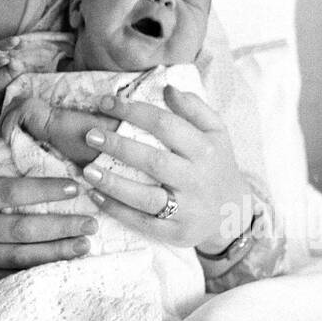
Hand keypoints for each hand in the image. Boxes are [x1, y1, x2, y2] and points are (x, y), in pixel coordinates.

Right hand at [0, 35, 65, 115]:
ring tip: (5, 60)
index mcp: (4, 54)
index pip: (11, 47)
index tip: (24, 43)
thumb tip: (15, 60)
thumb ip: (15, 68)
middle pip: (1, 45)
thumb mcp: (11, 77)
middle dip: (8, 43)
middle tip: (15, 40)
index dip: (17, 45)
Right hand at [0, 123, 99, 289]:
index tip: (73, 187)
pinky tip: (59, 272)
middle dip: (62, 226)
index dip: (44, 190)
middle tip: (93, 221)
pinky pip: (9, 280)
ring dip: (57, 252)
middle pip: (25, 228)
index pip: (12, 192)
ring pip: (23, 257)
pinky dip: (35, 277)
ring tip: (86, 246)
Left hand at [74, 86, 252, 250]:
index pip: (166, 125)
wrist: (235, 213)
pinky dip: (117, 210)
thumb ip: (194, 107)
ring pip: (146, 197)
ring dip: (113, 184)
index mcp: (205, 149)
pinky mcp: (176, 233)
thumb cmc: (216, 164)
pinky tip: (95, 196)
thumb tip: (167, 87)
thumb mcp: (216, 132)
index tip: (105, 102)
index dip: (133, 111)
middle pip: (154, 161)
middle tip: (90, 135)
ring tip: (86, 170)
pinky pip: (143, 223)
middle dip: (118, 147)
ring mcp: (188, 209)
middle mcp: (197, 179)